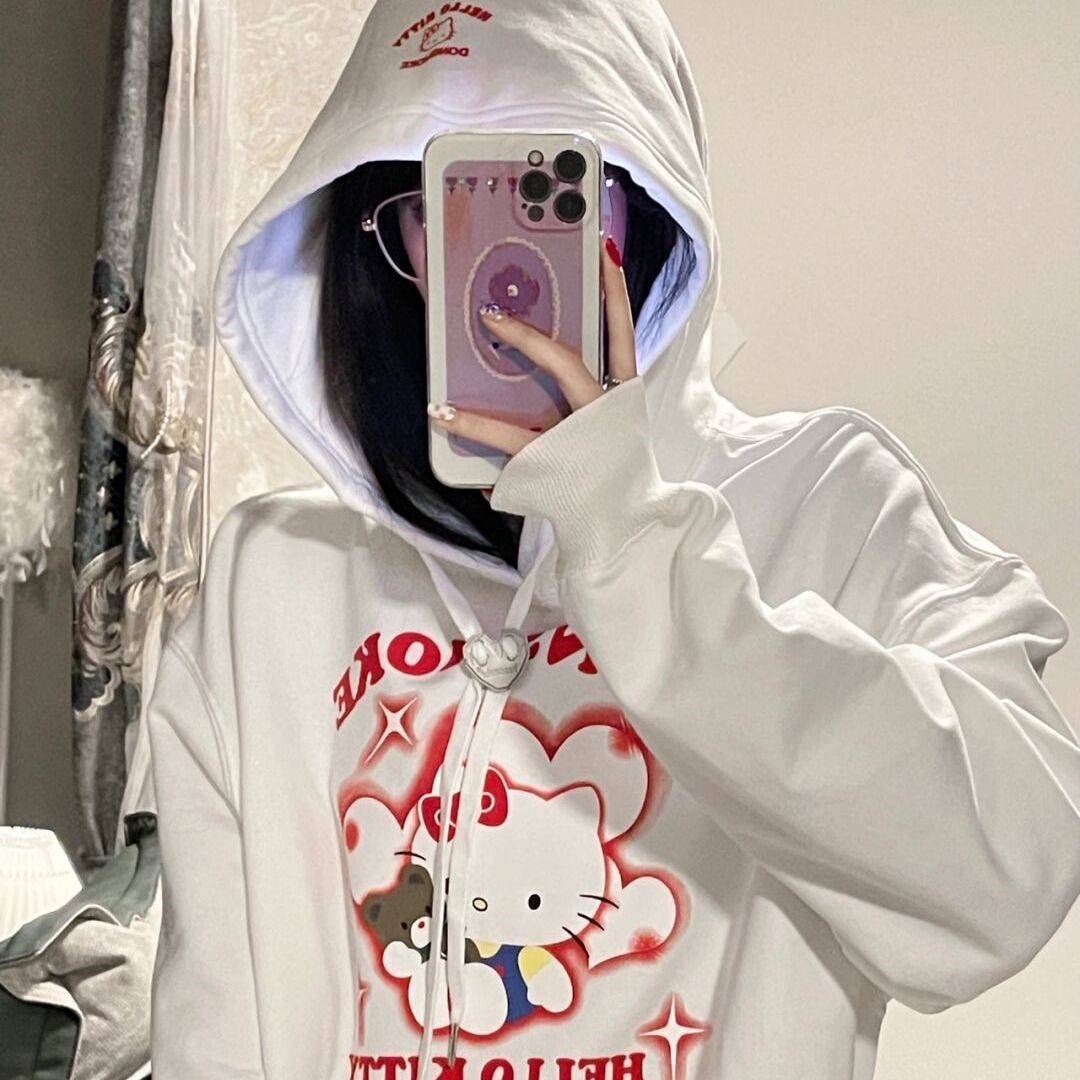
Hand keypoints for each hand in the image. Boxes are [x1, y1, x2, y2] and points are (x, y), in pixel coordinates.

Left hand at [426, 235, 636, 455]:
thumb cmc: (606, 473)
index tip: (605, 248)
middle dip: (538, 325)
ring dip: (516, 347)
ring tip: (481, 323)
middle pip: (575, 356)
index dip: (616, 290)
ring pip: (552, 379)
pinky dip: (472, 425)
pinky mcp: (551, 463)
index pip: (623, 334)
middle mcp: (606, 410)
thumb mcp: (605, 427)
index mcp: (623, 398)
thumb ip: (580, 392)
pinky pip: (507, 438)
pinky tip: (441, 414)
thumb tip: (526, 350)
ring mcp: (580, 434)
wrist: (620, 528)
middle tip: (498, 304)